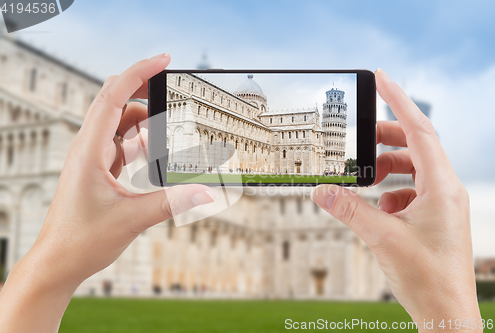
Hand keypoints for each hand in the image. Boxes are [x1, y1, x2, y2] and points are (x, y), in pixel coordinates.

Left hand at [0, 54, 215, 332]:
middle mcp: (87, 148)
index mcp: (89, 150)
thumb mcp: (133, 219)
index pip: (113, 97)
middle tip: (172, 90)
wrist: (58, 261)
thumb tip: (207, 192)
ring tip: (169, 130)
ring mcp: (91, 158)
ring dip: (143, 121)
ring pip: (118, 123)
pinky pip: (119, 143)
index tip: (163, 60)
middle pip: (114, 102)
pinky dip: (138, 141)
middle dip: (143, 91)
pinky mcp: (96, 169)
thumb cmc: (83, 240)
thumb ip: (172, 201)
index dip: (138, 73)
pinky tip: (153, 151)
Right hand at [312, 69, 479, 330]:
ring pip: (413, 170)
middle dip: (386, 140)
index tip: (380, 79)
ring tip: (366, 181)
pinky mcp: (435, 218)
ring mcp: (442, 204)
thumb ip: (349, 210)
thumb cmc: (428, 278)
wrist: (447, 312)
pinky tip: (378, 210)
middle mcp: (445, 191)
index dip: (398, 101)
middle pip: (415, 146)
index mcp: (441, 187)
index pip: (419, 130)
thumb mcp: (381, 237)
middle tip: (360, 140)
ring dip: (386, 170)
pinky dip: (391, 192)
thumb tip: (322, 191)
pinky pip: (411, 191)